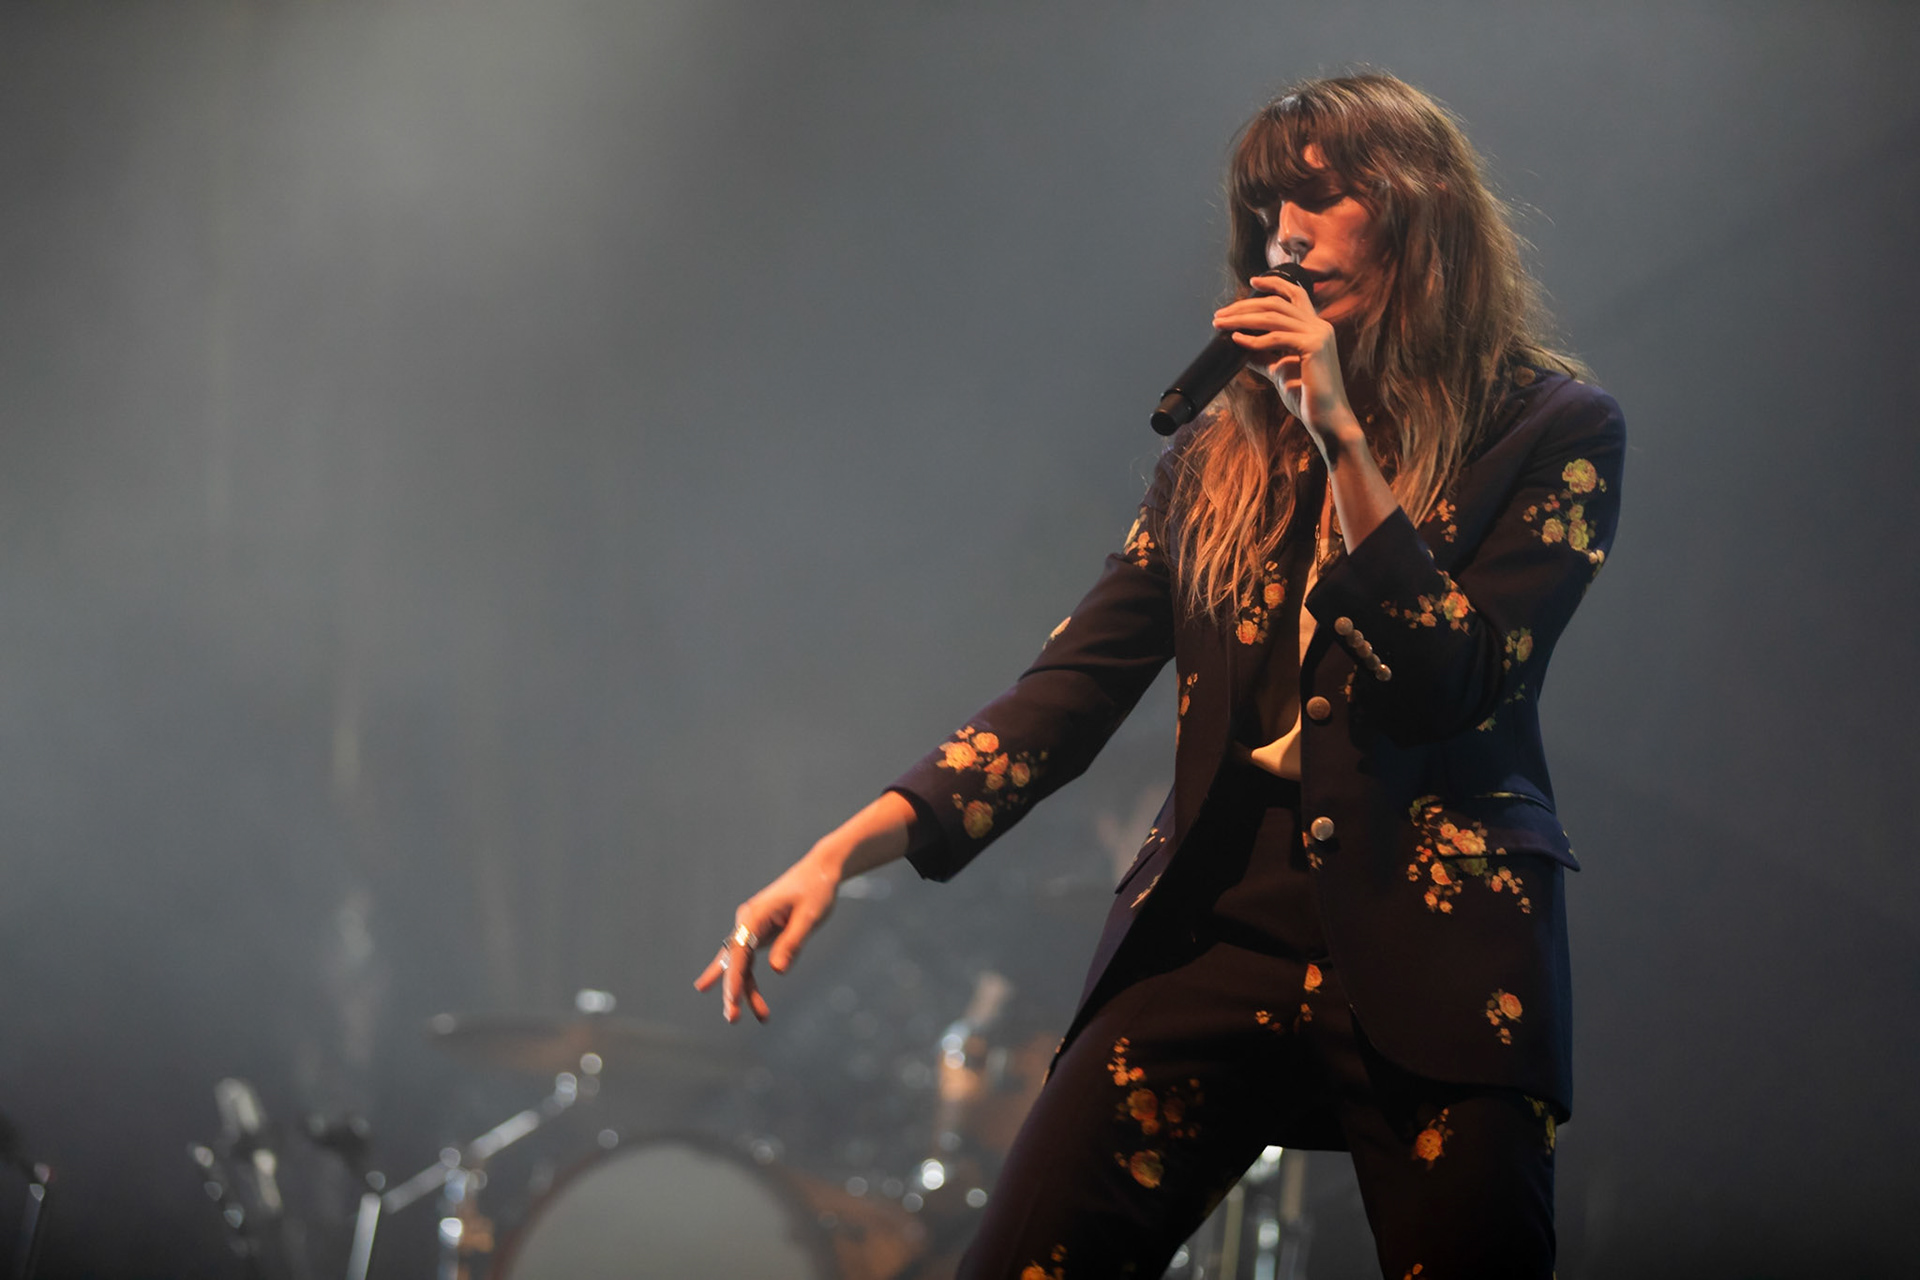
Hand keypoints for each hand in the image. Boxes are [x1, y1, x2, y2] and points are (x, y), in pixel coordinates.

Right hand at [693, 854, 839, 1022]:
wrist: (820, 871)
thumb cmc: (816, 891)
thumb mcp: (809, 917)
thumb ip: (793, 943)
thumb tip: (777, 971)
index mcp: (755, 914)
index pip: (740, 950)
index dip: (734, 977)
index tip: (732, 999)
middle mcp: (747, 921)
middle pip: (735, 961)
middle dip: (733, 990)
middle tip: (733, 1019)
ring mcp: (750, 927)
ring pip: (741, 965)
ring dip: (747, 990)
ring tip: (763, 1018)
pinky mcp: (758, 933)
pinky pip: (746, 960)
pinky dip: (743, 979)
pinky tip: (732, 997)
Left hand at [1212, 273, 1361, 448]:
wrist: (1326, 419)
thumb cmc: (1307, 396)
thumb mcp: (1280, 370)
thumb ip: (1264, 356)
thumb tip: (1240, 344)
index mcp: (1315, 328)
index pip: (1296, 294)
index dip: (1274, 284)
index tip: (1252, 282)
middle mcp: (1319, 326)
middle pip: (1277, 303)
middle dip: (1245, 306)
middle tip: (1220, 315)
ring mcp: (1319, 334)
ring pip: (1273, 317)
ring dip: (1242, 319)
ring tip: (1220, 324)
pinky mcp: (1314, 347)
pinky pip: (1276, 338)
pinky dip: (1253, 340)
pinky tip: (1237, 340)